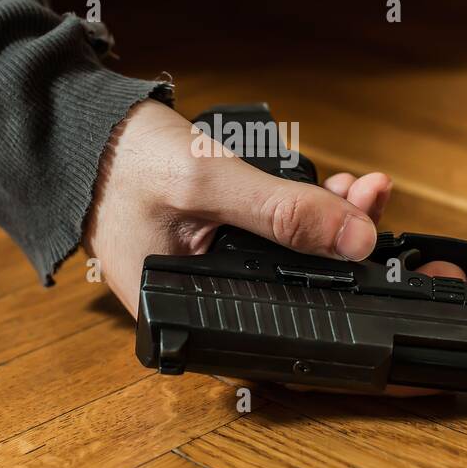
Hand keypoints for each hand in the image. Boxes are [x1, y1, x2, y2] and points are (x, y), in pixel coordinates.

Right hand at [83, 99, 464, 315]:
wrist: (83, 132)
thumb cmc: (121, 162)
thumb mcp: (207, 181)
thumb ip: (280, 212)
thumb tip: (356, 238)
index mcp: (185, 319)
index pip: (284, 335)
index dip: (344, 311)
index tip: (383, 265)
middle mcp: (202, 310)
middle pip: (299, 299)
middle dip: (347, 254)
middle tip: (373, 211)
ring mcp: (215, 280)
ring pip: (296, 271)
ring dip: (334, 230)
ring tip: (360, 193)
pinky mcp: (225, 252)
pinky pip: (281, 247)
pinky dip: (310, 220)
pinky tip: (335, 194)